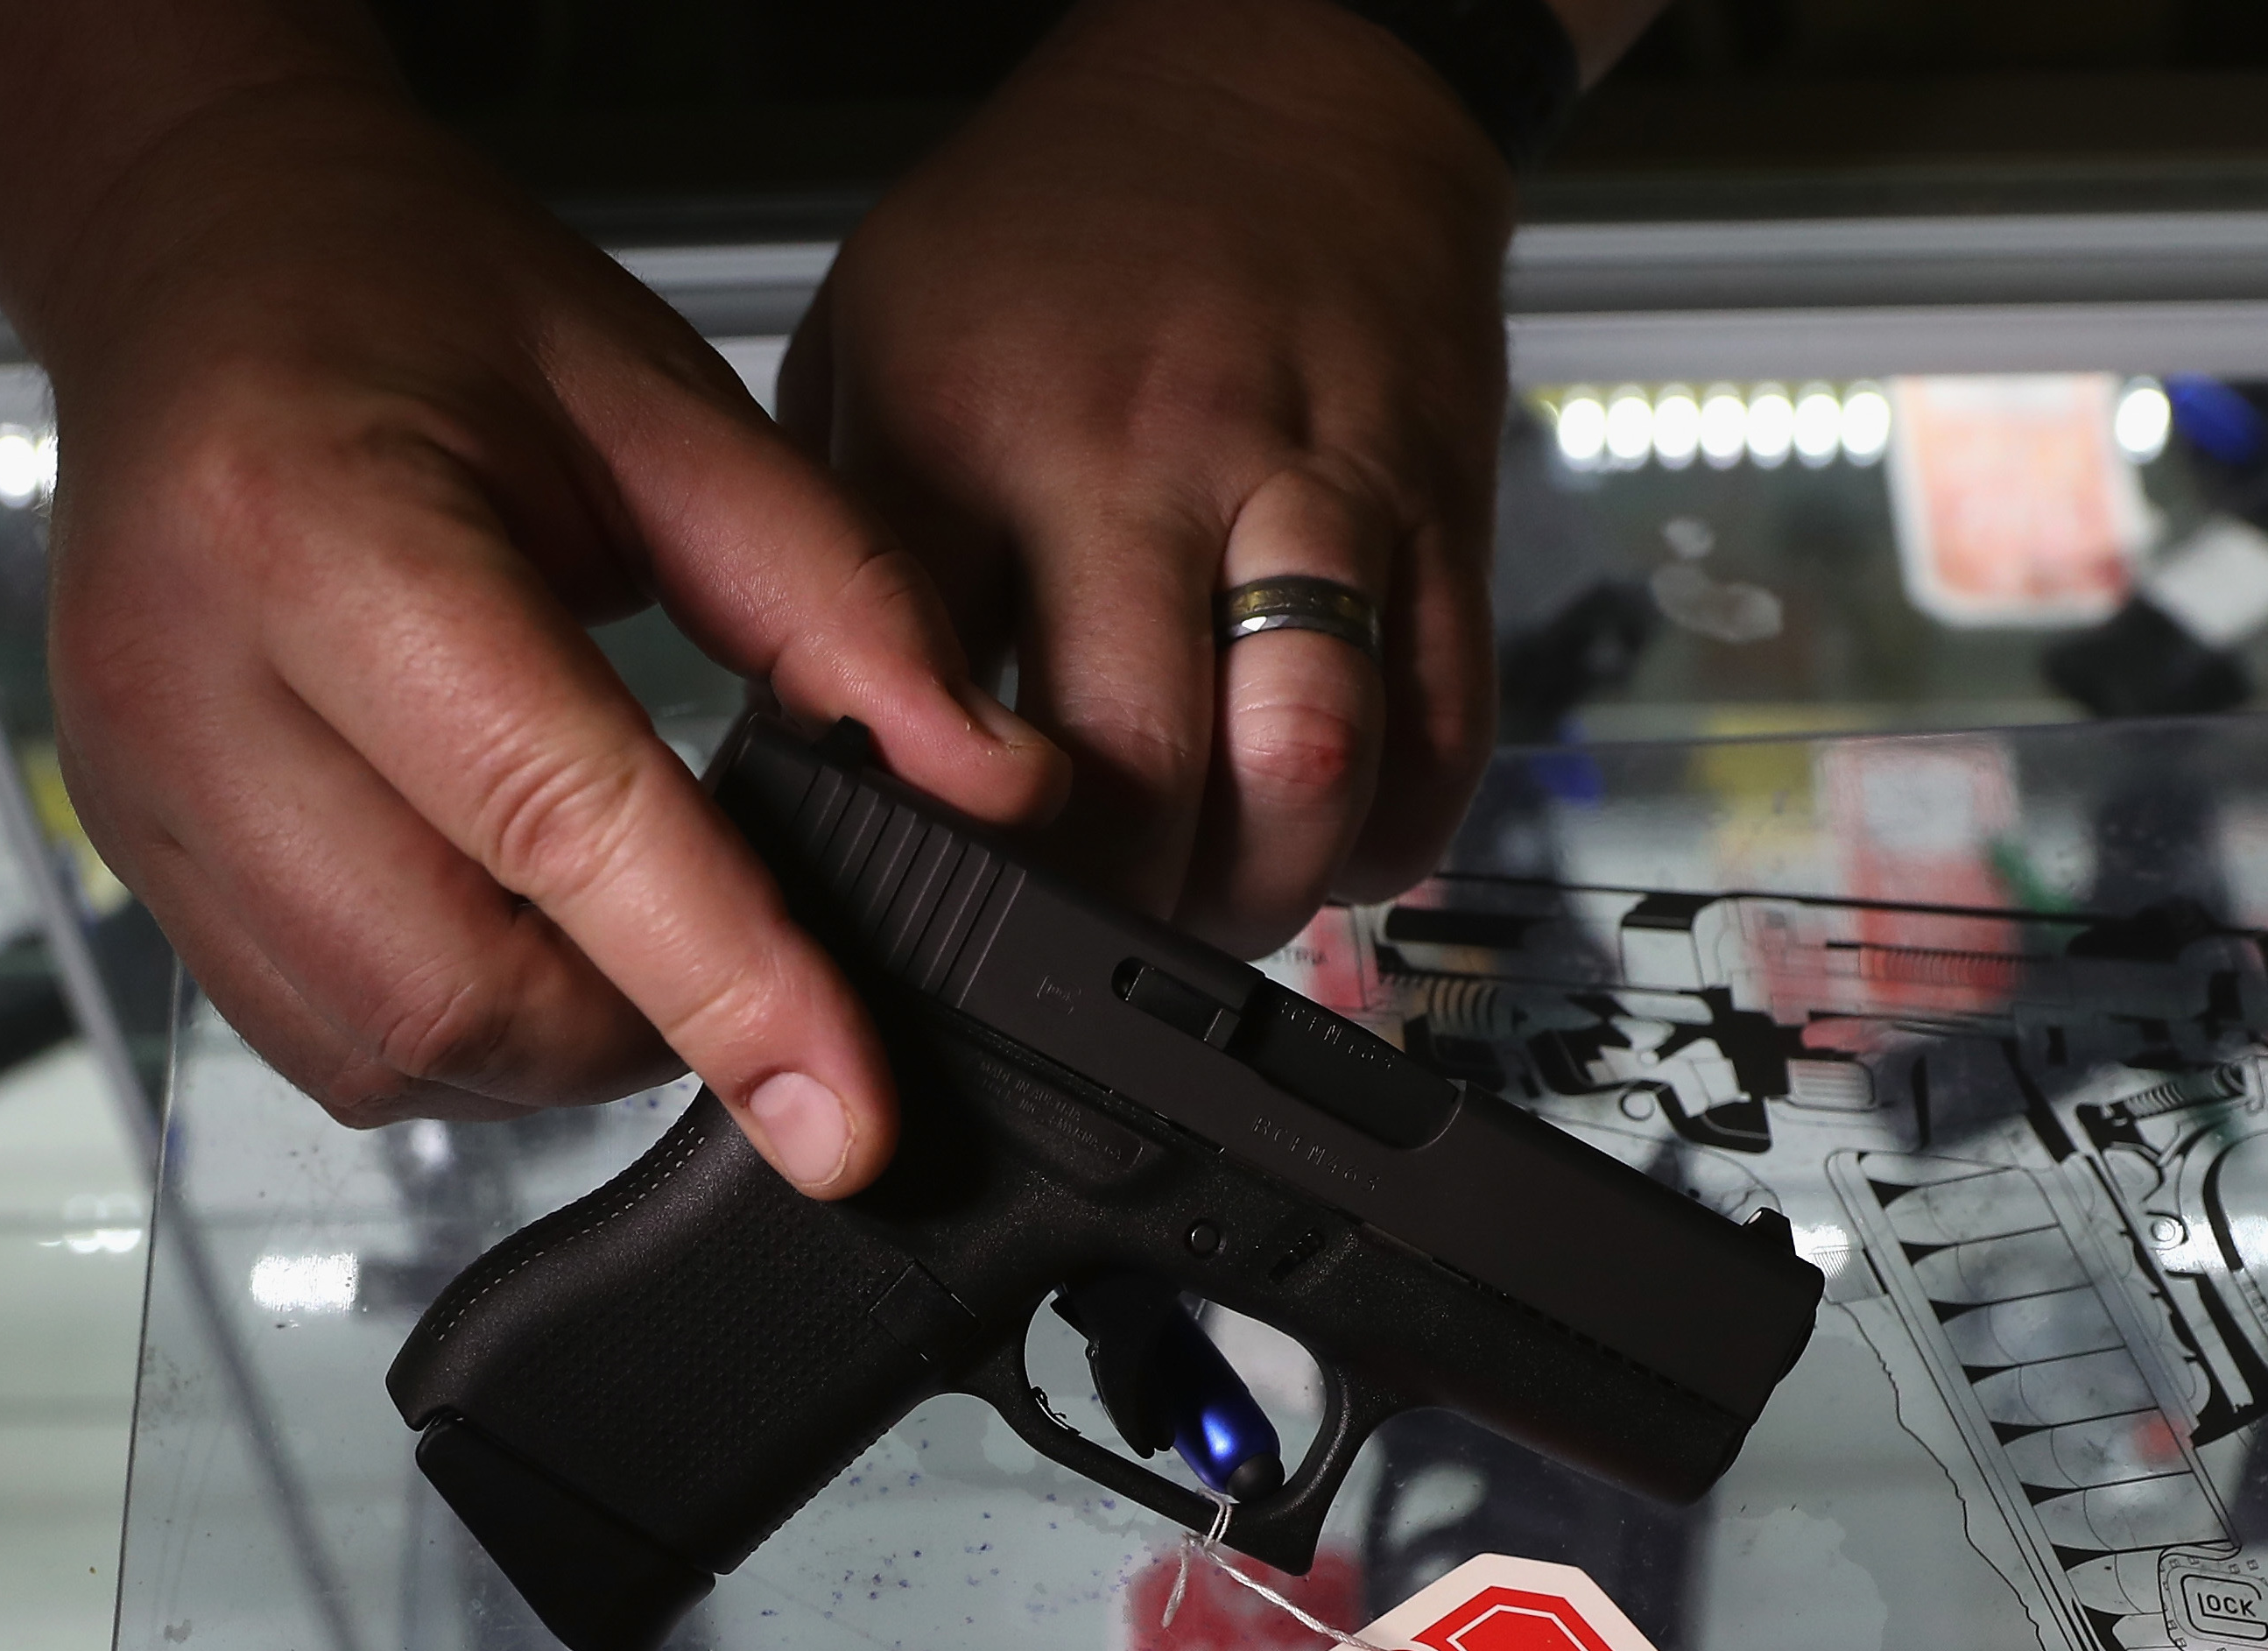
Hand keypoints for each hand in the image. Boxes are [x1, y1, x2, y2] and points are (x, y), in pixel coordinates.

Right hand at [0, 10, 1060, 1194]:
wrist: (200, 257)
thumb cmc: (404, 296)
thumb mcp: (657, 402)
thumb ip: (836, 601)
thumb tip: (993, 785)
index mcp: (319, 525)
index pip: (555, 819)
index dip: (725, 985)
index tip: (846, 1118)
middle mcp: (191, 679)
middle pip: (454, 990)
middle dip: (636, 1026)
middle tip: (731, 949)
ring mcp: (142, 790)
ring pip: (381, 1051)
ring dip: (542, 1044)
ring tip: (616, 924)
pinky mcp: (137, 861)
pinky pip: (317, 1040)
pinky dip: (445, 1030)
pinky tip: (504, 923)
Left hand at [775, 0, 1515, 955]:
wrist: (1280, 71)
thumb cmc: (1058, 235)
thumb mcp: (875, 348)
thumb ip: (848, 552)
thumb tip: (822, 767)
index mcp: (971, 430)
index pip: (928, 700)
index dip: (929, 846)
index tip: (923, 909)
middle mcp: (1145, 460)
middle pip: (1139, 772)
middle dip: (1114, 914)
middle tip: (1089, 946)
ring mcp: (1310, 486)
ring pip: (1308, 763)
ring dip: (1260, 887)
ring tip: (1213, 901)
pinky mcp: (1438, 508)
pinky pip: (1445, 728)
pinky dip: (1391, 833)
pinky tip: (1330, 839)